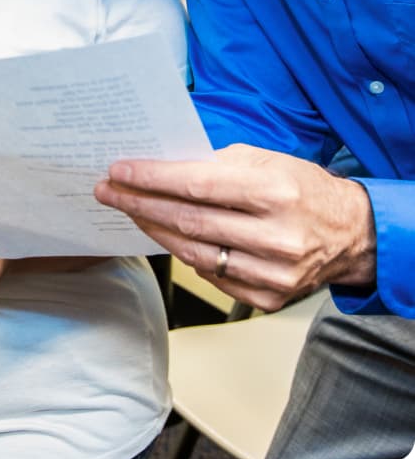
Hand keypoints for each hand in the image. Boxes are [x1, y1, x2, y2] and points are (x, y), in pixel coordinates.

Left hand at [94, 143, 376, 310]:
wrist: (350, 234)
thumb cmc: (301, 188)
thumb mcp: (265, 160)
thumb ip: (215, 164)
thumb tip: (161, 165)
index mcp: (274, 192)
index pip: (197, 185)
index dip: (151, 178)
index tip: (119, 170)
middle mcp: (275, 236)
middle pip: (188, 221)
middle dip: (140, 204)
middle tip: (108, 191)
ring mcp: (272, 273)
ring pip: (193, 253)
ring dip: (153, 230)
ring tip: (128, 212)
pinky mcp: (268, 298)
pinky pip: (211, 276)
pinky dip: (184, 254)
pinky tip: (166, 236)